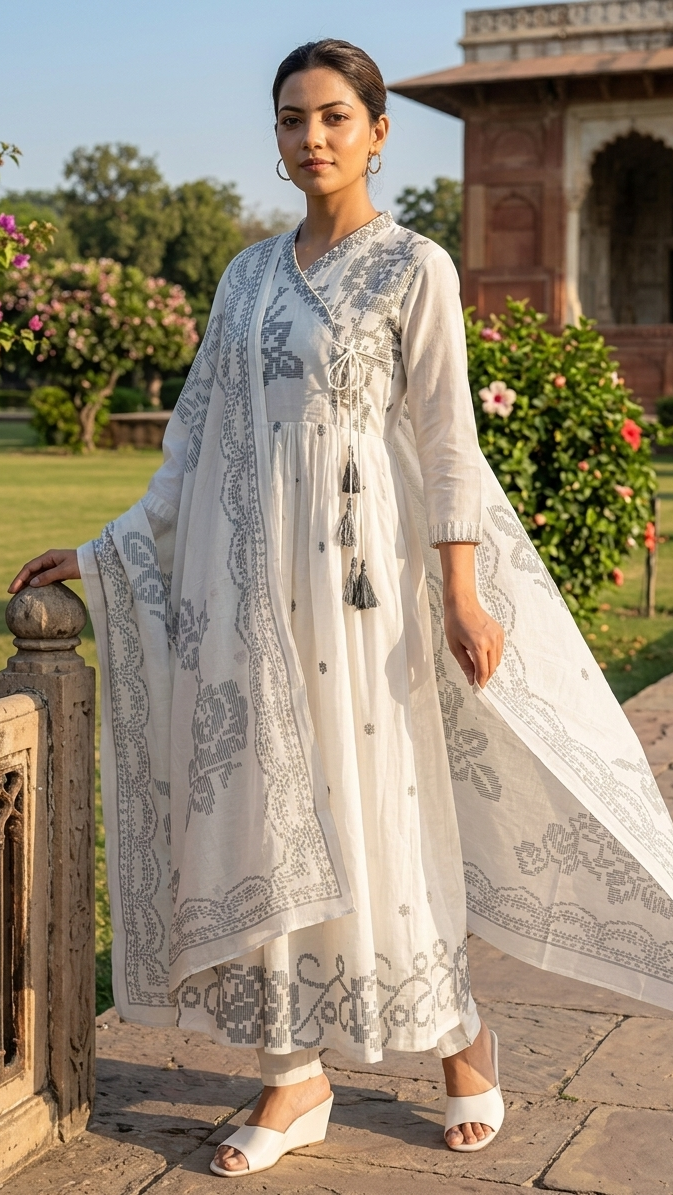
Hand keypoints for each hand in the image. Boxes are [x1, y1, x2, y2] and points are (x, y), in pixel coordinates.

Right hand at [8, 549, 79, 593]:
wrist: (97, 562)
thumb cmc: (82, 564)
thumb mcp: (65, 570)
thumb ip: (49, 576)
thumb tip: (32, 583)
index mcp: (49, 556)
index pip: (29, 567)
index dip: (19, 578)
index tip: (12, 590)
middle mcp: (49, 559)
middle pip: (31, 570)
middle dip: (21, 581)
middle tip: (12, 593)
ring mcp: (54, 565)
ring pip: (37, 574)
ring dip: (29, 583)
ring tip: (21, 594)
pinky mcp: (60, 571)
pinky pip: (46, 578)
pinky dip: (39, 584)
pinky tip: (36, 592)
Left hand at [437, 542, 502, 687]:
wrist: (462, 603)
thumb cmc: (455, 623)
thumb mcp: (455, 647)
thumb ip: (465, 664)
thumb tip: (471, 680)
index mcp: (478, 645)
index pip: (483, 670)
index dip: (480, 682)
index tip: (478, 689)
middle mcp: (491, 641)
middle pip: (492, 667)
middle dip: (485, 676)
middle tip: (477, 681)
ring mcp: (497, 636)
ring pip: (497, 660)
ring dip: (489, 667)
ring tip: (478, 667)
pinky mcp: (500, 632)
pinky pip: (499, 650)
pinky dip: (493, 656)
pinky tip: (483, 655)